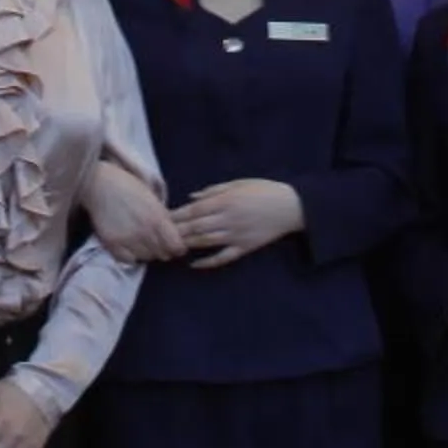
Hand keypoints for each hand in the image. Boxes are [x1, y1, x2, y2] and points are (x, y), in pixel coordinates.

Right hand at [82, 162, 186, 263]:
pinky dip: (131, 255)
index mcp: (157, 219)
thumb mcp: (153, 200)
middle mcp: (144, 232)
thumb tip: (176, 236)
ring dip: (146, 252)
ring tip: (141, 239)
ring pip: (146, 258)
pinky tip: (129, 244)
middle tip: (156, 239)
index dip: (178, 246)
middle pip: (162, 255)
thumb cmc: (129, 187)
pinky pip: (128, 260)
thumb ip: (164, 219)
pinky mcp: (112, 244)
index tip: (174, 243)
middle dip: (163, 249)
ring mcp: (127, 240)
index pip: (177, 247)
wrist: (99, 184)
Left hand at [170, 179, 304, 269]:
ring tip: (170, 248)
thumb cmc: (264, 190)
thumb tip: (191, 198)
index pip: (194, 210)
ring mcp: (236, 235)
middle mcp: (227, 219)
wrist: (290, 206)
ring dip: (186, 245)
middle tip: (157, 237)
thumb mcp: (238, 183)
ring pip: (205, 242)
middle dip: (175, 232)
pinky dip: (208, 262)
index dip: (176, 215)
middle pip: (195, 227)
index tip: (160, 219)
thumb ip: (213, 191)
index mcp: (225, 201)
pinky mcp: (244, 248)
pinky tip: (194, 264)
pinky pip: (223, 257)